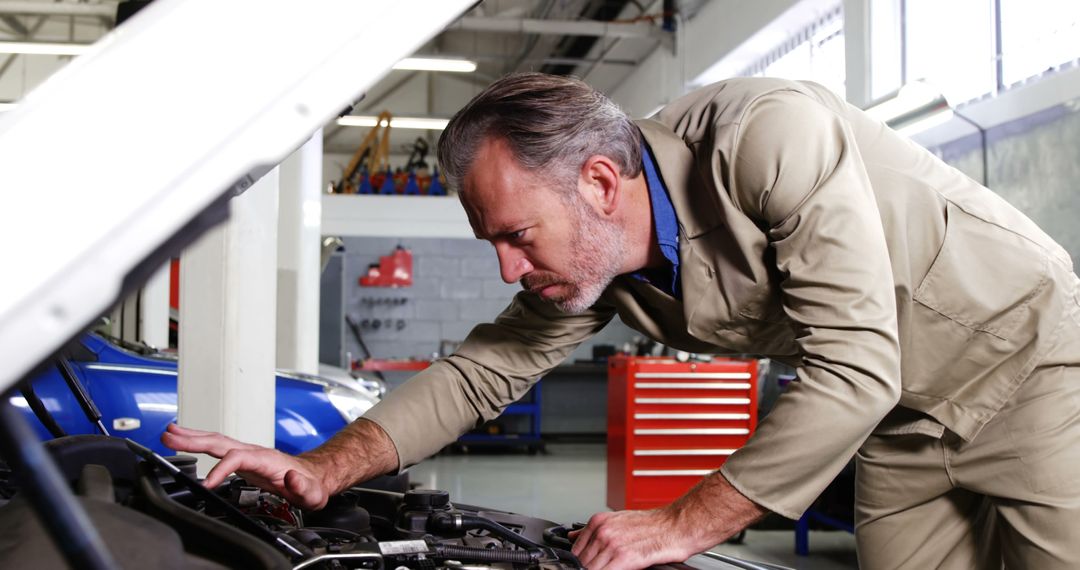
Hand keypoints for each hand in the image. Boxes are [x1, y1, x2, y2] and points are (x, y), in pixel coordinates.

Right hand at [161, 423, 329, 509]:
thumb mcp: (311, 492)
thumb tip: (291, 478)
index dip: (221, 469)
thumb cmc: (310, 485)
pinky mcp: (242, 459)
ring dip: (192, 437)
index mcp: (266, 460)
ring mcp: (246, 453)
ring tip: (168, 433)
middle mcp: (254, 452)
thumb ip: (302, 486)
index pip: (238, 459)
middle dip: (194, 439)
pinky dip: (199, 443)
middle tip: (169, 436)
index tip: (207, 483)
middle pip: (220, 442)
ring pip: (216, 441)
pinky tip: (185, 442)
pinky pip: (216, 448)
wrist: (314, 478)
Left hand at [568, 471, 767, 568]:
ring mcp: (612, 544)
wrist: (677, 526)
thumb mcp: (617, 520)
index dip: (579, 562)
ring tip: (613, 568)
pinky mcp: (625, 558)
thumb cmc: (653, 524)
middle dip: (587, 567)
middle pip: (581, 561)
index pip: (575, 549)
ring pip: (590, 568)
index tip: (584, 565)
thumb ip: (594, 530)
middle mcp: (603, 531)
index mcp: (598, 522)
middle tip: (603, 566)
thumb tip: (573, 536)